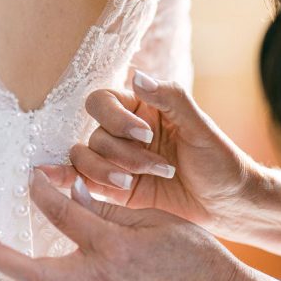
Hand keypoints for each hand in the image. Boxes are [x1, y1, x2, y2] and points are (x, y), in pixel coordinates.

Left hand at [0, 170, 249, 280]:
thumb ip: (108, 209)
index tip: (30, 178)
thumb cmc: (190, 254)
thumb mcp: (153, 220)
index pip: (62, 214)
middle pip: (33, 273)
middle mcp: (98, 279)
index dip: (41, 192)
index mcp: (112, 246)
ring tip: (13, 271)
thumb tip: (73, 194)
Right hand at [41, 72, 261, 239]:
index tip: (144, 134)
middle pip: (94, 133)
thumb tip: (137, 76)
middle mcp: (122, 133)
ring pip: (85, 159)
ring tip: (137, 182)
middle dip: (121, 152)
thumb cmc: (219, 160)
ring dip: (108, 171)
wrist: (229, 204)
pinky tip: (51, 180)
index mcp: (141, 109)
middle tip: (158, 166)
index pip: (102, 101)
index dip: (115, 117)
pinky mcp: (114, 190)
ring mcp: (116, 162)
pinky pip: (82, 181)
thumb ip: (170, 98)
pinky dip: (65, 179)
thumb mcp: (200, 127)